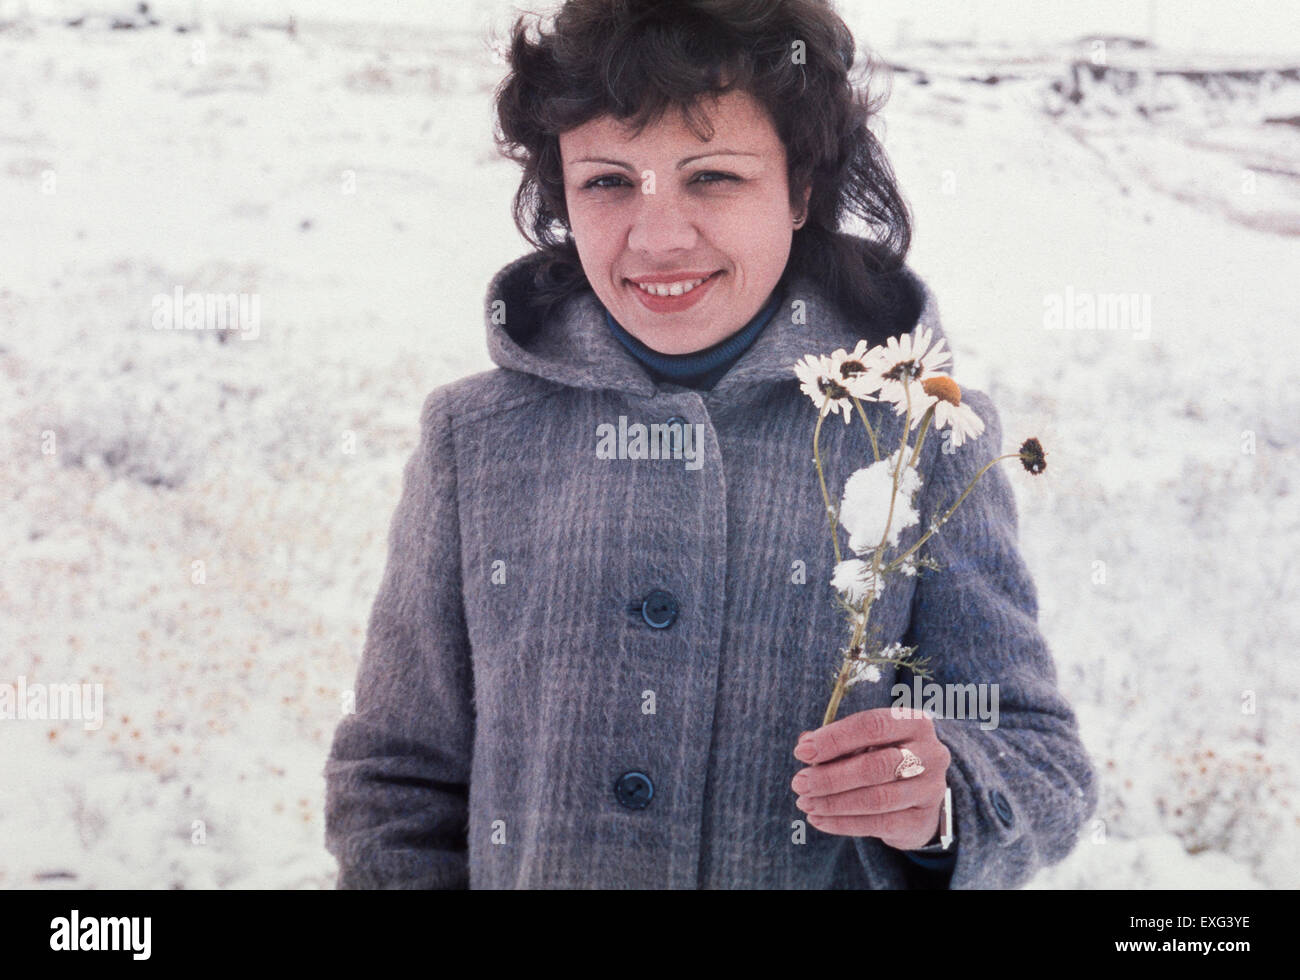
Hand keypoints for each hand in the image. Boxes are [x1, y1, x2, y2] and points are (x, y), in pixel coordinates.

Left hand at [791, 706, 950, 850]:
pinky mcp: (922, 820)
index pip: (873, 726)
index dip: (835, 738)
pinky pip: (879, 824)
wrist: (918, 796)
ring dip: (834, 803)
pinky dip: (843, 823)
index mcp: (914, 722)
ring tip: (805, 803)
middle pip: (876, 766)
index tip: (802, 752)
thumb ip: (837, 741)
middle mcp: (930, 754)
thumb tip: (805, 745)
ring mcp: (930, 789)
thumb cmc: (883, 757)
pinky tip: (818, 820)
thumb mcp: (865, 742)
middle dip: (831, 776)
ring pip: (877, 799)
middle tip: (799, 783)